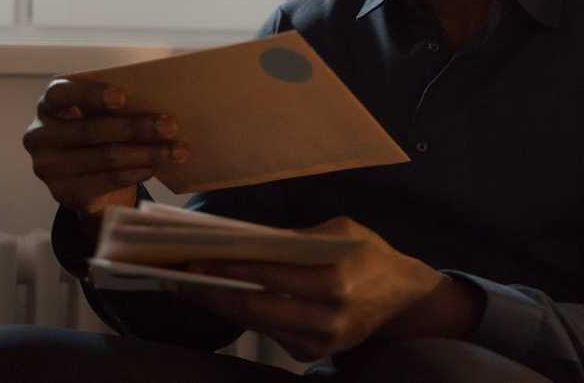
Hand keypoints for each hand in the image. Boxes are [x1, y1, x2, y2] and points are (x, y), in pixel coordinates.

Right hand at [23, 78, 189, 227]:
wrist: (88, 179)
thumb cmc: (101, 132)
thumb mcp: (100, 114)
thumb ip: (116, 105)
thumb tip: (162, 101)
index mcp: (49, 105)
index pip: (61, 93)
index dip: (91, 95)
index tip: (122, 98)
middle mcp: (40, 136)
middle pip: (91, 129)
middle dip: (136, 127)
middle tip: (171, 125)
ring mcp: (48, 168)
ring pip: (105, 157)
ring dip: (147, 152)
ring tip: (177, 150)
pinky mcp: (64, 193)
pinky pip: (108, 180)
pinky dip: (138, 171)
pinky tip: (156, 166)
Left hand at [177, 217, 484, 360]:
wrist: (403, 298)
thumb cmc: (370, 255)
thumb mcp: (343, 231)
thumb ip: (299, 238)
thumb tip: (249, 241)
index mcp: (335, 280)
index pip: (271, 274)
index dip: (230, 267)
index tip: (196, 258)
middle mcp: (327, 316)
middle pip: (255, 307)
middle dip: (213, 292)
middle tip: (179, 277)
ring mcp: (320, 340)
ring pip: (258, 324)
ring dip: (222, 306)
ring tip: (191, 288)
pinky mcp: (314, 353)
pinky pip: (271, 334)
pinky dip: (246, 316)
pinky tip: (224, 300)